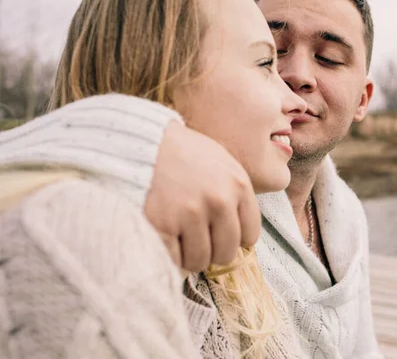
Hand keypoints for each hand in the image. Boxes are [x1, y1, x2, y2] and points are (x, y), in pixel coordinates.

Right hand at [143, 121, 260, 272]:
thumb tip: (241, 234)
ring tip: (179, 239)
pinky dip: (169, 256)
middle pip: (226, 253)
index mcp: (238, 185)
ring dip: (189, 256)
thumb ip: (233, 194)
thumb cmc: (181, 153)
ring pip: (200, 261)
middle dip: (212, 252)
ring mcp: (191, 214)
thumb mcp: (221, 162)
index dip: (234, 240)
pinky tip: (165, 239)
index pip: (249, 235)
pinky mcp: (162, 225)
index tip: (221, 237)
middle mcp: (219, 201)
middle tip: (198, 241)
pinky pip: (174, 260)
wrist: (141, 143)